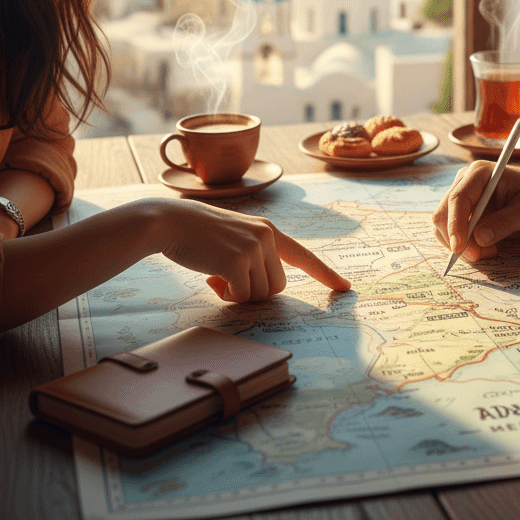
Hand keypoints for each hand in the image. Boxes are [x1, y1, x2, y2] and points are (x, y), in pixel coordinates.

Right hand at [157, 200, 350, 301]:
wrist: (172, 223)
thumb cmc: (199, 234)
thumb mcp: (236, 237)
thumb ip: (255, 255)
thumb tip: (262, 289)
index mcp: (269, 231)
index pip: (304, 255)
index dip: (325, 273)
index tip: (346, 287)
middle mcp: (266, 237)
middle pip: (277, 287)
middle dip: (255, 292)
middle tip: (229, 281)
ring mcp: (253, 249)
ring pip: (260, 295)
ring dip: (238, 295)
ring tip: (217, 275)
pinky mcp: (237, 262)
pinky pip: (241, 296)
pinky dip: (226, 295)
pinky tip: (211, 278)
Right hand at [432, 162, 519, 261]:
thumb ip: (505, 223)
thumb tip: (479, 238)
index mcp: (479, 173)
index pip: (458, 199)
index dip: (455, 224)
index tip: (459, 248)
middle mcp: (465, 181)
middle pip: (443, 213)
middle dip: (456, 239)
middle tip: (481, 256)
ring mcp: (462, 196)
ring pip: (444, 225)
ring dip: (461, 244)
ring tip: (491, 250)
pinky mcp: (464, 211)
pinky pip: (453, 231)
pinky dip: (464, 245)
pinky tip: (487, 247)